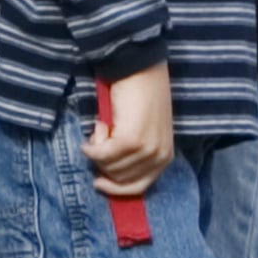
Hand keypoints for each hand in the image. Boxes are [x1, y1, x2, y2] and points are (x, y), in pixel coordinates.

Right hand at [88, 64, 173, 197]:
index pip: (138, 187)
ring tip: (103, 125)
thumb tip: (109, 173)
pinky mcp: (131, 140)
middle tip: (102, 136)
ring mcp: (146, 149)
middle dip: (103, 161)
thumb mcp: (145, 131)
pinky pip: (101, 155)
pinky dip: (92, 144)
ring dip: (98, 148)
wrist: (140, 68)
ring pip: (108, 167)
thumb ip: (135, 153)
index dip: (115, 188)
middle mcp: (159, 156)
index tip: (98, 182)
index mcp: (165, 156)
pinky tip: (97, 126)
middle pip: (119, 178)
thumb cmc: (141, 96)